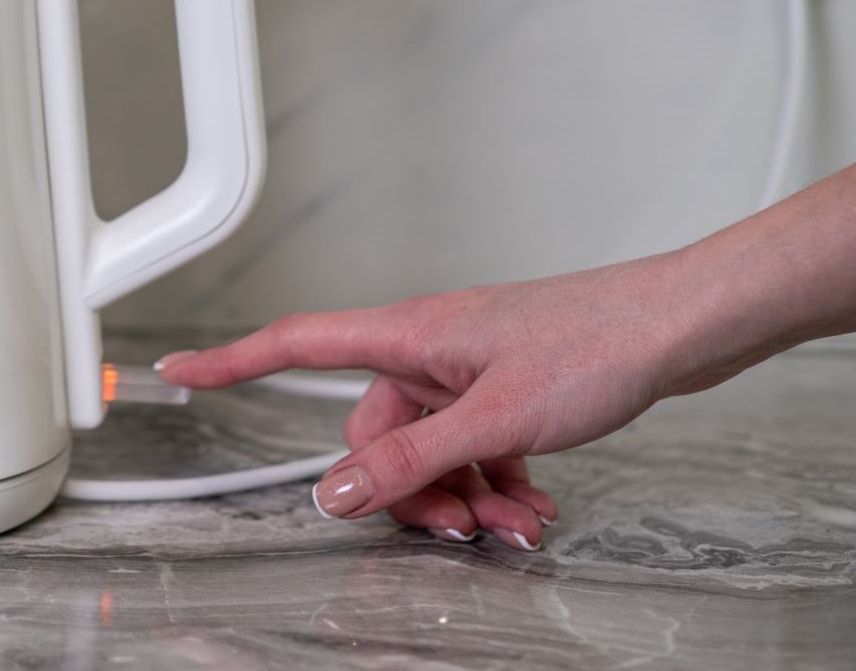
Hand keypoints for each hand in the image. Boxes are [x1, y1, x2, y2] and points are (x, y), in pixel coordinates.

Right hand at [155, 251, 733, 549]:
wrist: (677, 325)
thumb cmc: (597, 342)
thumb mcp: (496, 418)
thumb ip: (412, 461)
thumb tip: (338, 494)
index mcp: (407, 336)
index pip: (294, 344)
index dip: (230, 361)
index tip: (178, 369)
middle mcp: (428, 349)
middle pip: (375, 434)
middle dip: (410, 492)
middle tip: (460, 530)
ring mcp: (467, 369)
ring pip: (430, 449)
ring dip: (463, 495)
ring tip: (515, 521)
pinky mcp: (504, 386)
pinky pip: (472, 446)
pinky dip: (494, 481)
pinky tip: (531, 502)